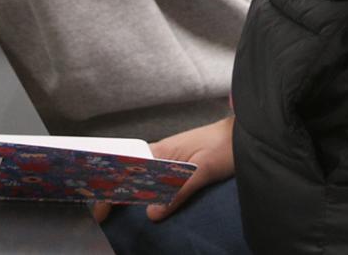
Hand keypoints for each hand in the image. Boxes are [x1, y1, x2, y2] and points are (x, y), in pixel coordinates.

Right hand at [92, 115, 234, 224]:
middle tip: (102, 214)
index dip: (111, 185)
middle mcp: (162, 153)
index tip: (101, 205)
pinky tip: (141, 200)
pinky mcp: (180, 164)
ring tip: (113, 210)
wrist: (247, 133)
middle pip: (131, 172)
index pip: (127, 166)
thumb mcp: (203, 169)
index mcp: (162, 151)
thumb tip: (150, 213)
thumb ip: (178, 190)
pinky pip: (156, 177)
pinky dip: (145, 189)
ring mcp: (171, 158)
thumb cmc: (225, 146)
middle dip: (114, 190)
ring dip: (128, 191)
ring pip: (142, 175)